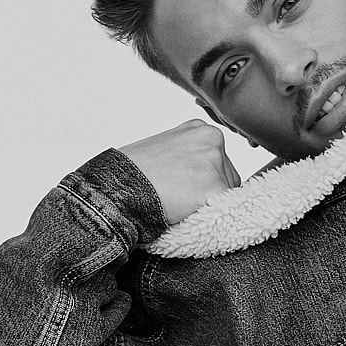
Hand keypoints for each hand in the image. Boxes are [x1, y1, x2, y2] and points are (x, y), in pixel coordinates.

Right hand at [118, 119, 240, 223]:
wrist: (117, 186)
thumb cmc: (135, 172)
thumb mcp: (167, 149)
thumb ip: (191, 156)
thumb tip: (204, 175)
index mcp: (201, 129)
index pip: (219, 162)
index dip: (202, 181)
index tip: (184, 187)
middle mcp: (212, 139)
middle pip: (228, 177)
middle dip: (209, 192)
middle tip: (179, 195)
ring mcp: (215, 162)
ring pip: (228, 195)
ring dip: (209, 204)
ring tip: (179, 201)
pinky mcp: (215, 187)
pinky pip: (224, 210)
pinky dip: (209, 216)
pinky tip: (186, 211)